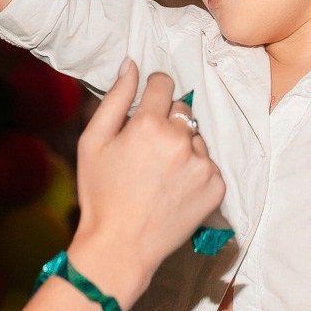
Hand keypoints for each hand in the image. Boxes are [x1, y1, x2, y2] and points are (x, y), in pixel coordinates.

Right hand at [69, 60, 224, 304]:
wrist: (121, 246)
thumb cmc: (100, 194)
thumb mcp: (93, 142)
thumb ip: (115, 98)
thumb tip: (131, 65)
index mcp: (149, 123)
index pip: (163, 83)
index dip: (151, 92)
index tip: (145, 107)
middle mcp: (182, 139)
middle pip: (182, 109)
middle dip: (167, 122)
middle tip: (147, 151)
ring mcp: (203, 164)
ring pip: (196, 138)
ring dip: (183, 147)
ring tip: (160, 175)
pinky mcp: (217, 186)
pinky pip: (208, 164)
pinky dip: (195, 172)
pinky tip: (173, 189)